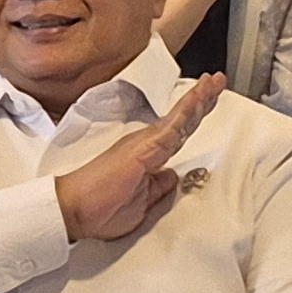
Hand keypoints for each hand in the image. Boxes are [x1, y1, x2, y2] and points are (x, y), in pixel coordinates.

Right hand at [54, 74, 224, 241]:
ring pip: (180, 119)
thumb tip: (171, 177)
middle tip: (218, 81)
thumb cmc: (99, 210)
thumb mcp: (141, 205)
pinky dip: (187, 111)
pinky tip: (199, 99)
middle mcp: (146, 145)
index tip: (209, 100)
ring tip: (215, 82)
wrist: (73, 211)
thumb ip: (158, 189)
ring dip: (199, 100)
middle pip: (182, 121)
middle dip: (203, 100)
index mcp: (146, 157)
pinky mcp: (143, 149)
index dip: (195, 117)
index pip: (178, 134)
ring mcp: (144, 145)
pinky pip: (172, 127)